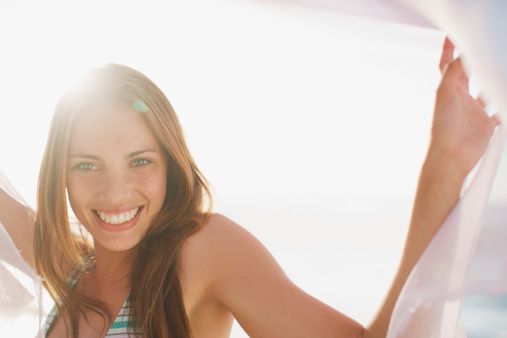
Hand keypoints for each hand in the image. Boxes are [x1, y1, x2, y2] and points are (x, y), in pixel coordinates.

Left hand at [429, 37, 499, 178]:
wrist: (450, 155)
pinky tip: (504, 96)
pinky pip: (498, 110)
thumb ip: (454, 71)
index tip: (452, 37)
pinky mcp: (486, 124)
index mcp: (447, 89)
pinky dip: (503, 104)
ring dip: (493, 81)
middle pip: (468, 74)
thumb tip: (463, 53)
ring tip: (499, 69)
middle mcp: (460, 98)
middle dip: (474, 61)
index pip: (448, 64)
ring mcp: (473, 111)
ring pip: (486, 91)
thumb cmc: (442, 127)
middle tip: (481, 48)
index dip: (450, 50)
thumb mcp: (445, 93)